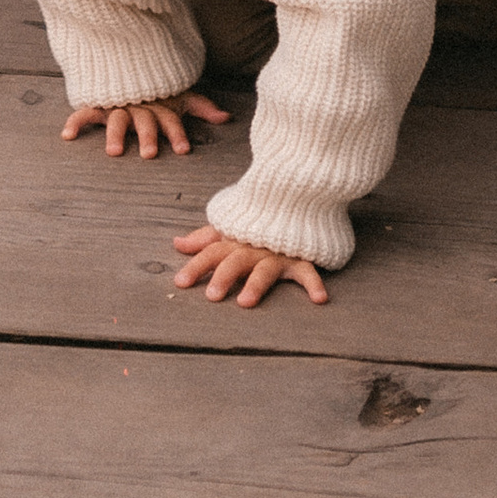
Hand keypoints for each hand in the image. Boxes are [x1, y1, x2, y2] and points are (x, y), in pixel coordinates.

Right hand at [62, 93, 230, 159]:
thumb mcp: (180, 92)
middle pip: (144, 121)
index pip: (171, 119)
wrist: (129, 54)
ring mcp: (118, 103)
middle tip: (149, 154)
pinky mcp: (99, 102)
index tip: (183, 150)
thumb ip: (201, 105)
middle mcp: (139, 104)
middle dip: (147, 136)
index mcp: (160, 104)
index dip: (177, 133)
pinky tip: (68, 135)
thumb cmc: (158, 84)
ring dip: (114, 134)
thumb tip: (226, 118)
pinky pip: (85, 110)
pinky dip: (76, 121)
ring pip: (116, 118)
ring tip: (113, 152)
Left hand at [170, 222, 329, 309]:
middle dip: (224, 276)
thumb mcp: (229, 226)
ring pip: (265, 269)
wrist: (293, 196)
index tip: (179, 283)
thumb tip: (177, 243)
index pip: (211, 252)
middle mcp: (253, 246)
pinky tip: (319, 298)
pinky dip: (314, 283)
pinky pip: (308, 270)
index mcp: (234, 240)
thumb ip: (205, 237)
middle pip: (236, 260)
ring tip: (246, 302)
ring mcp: (277, 252)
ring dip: (256, 285)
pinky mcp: (300, 256)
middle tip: (212, 296)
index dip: (195, 266)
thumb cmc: (256, 219)